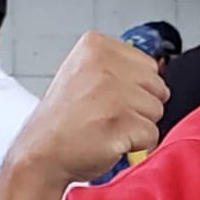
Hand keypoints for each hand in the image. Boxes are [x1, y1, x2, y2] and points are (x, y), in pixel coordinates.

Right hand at [7, 32, 168, 186]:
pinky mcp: (120, 121)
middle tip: (106, 114)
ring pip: (157, 111)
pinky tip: (109, 140)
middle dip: (139, 106)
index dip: (135, 88)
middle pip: (158, 86)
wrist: (41, 153)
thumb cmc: (64, 120)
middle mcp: (104, 64)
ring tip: (105, 126)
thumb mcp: (86, 74)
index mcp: (95, 46)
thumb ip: (120, 68)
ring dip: (137, 126)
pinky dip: (136, 144)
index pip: (149, 65)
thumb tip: (158, 74)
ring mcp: (112, 93)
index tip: (108, 97)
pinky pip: (152, 134)